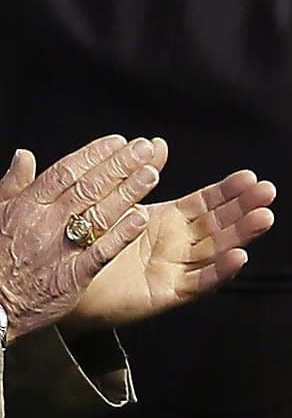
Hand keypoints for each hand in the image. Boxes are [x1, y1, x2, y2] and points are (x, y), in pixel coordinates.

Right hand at [0, 136, 162, 337]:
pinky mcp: (72, 277)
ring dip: (128, 192)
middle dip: (119, 165)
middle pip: (88, 187)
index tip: (119, 141)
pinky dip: (122, 234)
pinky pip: (101, 252)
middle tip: (144, 149)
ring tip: (151, 174)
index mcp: (27, 206)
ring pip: (99, 214)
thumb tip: (24, 155)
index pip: (66, 171)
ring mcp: (61, 250)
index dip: (94, 154)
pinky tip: (142, 218)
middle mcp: (46, 224)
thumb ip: (13, 184)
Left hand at [67, 167, 275, 328]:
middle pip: (219, 224)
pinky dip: (219, 271)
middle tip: (268, 191)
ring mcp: (176, 269)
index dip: (228, 191)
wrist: (60, 282)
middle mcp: (178, 244)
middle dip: (244, 208)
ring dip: (241, 234)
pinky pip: (198, 283)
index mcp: (167, 221)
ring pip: (216, 250)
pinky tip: (239, 256)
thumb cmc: (85, 242)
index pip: (206, 203)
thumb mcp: (112, 202)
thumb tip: (158, 142)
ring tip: (264, 218)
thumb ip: (136, 174)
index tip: (250, 176)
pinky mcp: (167, 294)